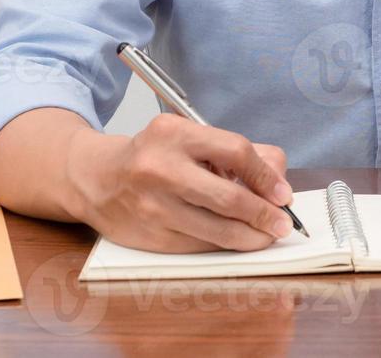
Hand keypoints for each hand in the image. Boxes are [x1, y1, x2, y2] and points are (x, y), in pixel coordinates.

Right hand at [65, 113, 295, 252]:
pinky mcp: (151, 237)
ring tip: (266, 236)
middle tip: (282, 223)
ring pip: (217, 230)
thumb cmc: (153, 156)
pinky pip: (200, 246)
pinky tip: (236, 241)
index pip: (236, 152)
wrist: (97, 178)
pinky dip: (224, 246)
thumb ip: (235, 152)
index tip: (283, 193)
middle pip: (229, 197)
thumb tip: (276, 178)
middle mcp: (160, 168)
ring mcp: (154, 206)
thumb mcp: (189, 137)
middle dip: (264, 214)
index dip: (266, 176)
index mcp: (175, 133)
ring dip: (250, 237)